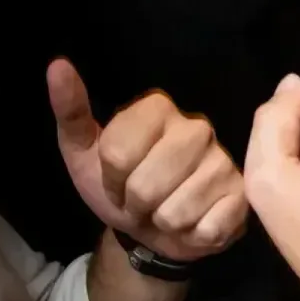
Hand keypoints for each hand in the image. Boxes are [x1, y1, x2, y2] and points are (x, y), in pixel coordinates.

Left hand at [48, 59, 245, 261]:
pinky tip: (194, 222)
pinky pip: (206, 228)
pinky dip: (192, 235)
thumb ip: (71, 110)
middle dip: (135, 204)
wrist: (152, 228)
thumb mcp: (83, 151)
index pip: (117, 152)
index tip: (117, 179)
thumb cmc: (117, 186)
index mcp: (158, 108)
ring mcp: (224, 160)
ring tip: (166, 211)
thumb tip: (57, 65)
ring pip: (174, 211)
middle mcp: (197, 126)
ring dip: (162, 222)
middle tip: (141, 199)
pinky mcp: (242, 194)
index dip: (111, 177)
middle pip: (145, 185)